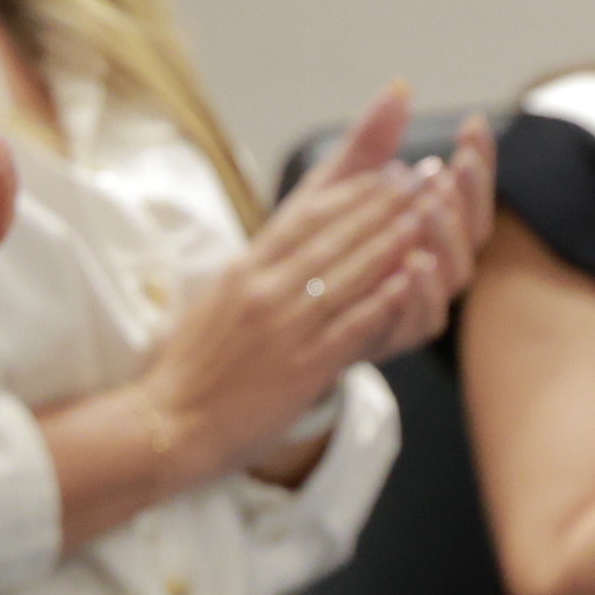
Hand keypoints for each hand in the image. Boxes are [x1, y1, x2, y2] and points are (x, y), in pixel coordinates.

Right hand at [136, 86, 444, 477]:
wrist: (168, 424)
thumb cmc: (193, 368)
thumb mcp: (216, 300)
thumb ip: (254, 270)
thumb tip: (288, 245)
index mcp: (243, 269)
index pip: (304, 216)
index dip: (351, 191)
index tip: (386, 171)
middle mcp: (263, 289)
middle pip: (332, 234)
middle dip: (382, 203)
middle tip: (421, 176)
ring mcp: (283, 327)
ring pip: (347, 273)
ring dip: (392, 241)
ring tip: (427, 216)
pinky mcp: (300, 367)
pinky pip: (350, 326)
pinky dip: (382, 300)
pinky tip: (410, 281)